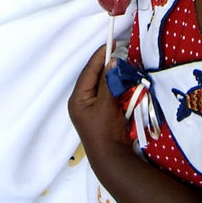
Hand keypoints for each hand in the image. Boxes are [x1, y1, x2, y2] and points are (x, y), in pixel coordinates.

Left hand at [68, 46, 133, 166]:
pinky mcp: (102, 112)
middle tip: (119, 51)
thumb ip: (109, 82)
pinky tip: (123, 80)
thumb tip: (112, 62)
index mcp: (77, 99)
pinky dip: (116, 86)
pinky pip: (108, 94)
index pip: (88, 71)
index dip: (99, 56)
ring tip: (122, 63)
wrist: (111, 159)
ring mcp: (91, 108)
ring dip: (112, 75)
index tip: (111, 44)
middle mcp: (82, 101)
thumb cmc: (105, 132)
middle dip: (106, 65)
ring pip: (102, 84)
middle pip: (94, 77)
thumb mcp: (106, 105)